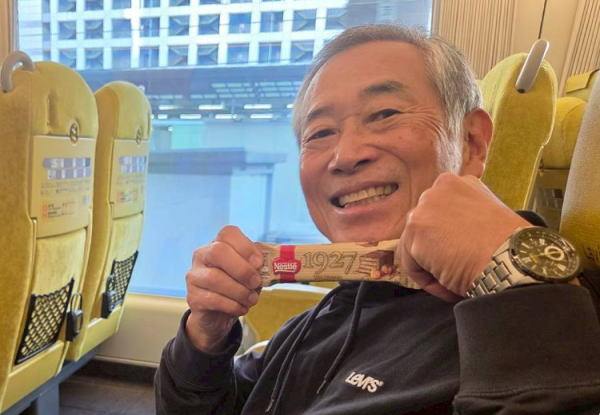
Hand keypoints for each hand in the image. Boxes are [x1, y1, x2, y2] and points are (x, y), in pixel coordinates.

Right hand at [185, 226, 262, 351]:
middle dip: (242, 269)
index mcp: (218, 244)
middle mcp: (202, 256)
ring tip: (251, 299)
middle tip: (256, 282)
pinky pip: (213, 299)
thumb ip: (256, 266)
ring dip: (239, 291)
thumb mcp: (249, 273)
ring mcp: (194, 276)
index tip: (259, 263)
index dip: (246, 247)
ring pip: (214, 278)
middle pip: (218, 252)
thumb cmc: (237, 287)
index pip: (228, 233)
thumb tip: (266, 266)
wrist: (218, 314)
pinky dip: (232, 305)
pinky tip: (241, 308)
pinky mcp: (193, 297)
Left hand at [398, 173, 532, 301]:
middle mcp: (436, 190)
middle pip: (422, 229)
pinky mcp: (415, 231)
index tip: (463, 254)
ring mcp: (423, 209)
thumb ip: (463, 218)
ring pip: (414, 247)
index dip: (447, 239)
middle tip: (457, 269)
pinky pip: (410, 265)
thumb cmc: (507, 246)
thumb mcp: (487, 217)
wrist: (511, 259)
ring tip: (456, 279)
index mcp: (456, 184)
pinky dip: (426, 280)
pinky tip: (448, 284)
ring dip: (431, 267)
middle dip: (435, 251)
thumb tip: (448, 237)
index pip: (437, 214)